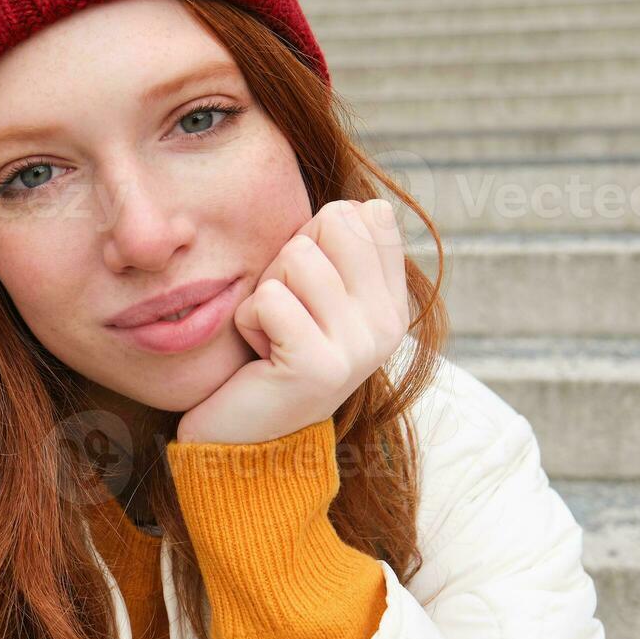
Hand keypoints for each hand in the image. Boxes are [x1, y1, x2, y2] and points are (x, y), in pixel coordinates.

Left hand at [175, 199, 411, 444]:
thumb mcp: (315, 292)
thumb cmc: (272, 348)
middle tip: (286, 312)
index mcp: (393, 302)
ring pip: (297, 257)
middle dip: (289, 259)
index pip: (363, 214)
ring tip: (274, 335)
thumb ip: (340, 248)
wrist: (246, 435)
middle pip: (332, 224)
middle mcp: (388, 325)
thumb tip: (368, 202)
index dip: (316, 237)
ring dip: (265, 292)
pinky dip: (248, 320)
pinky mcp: (319, 366)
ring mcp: (359, 347)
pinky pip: (269, 298)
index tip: (309, 290)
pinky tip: (262, 356)